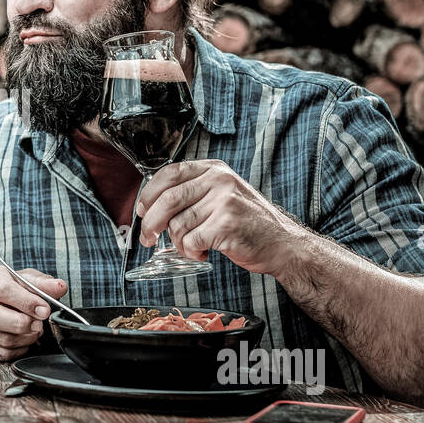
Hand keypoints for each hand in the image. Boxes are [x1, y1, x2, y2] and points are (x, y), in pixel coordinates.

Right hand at [0, 266, 65, 360]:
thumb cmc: (12, 288)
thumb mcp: (28, 279)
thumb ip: (43, 284)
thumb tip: (59, 287)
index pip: (3, 290)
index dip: (26, 302)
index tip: (44, 310)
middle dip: (22, 324)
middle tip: (39, 324)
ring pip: (1, 338)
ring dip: (26, 338)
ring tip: (34, 330)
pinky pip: (1, 354)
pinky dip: (19, 350)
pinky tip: (24, 340)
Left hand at [136, 159, 307, 276]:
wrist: (282, 244)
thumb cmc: (248, 223)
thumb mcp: (222, 194)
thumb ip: (193, 193)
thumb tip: (151, 206)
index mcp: (215, 170)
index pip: (170, 174)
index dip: (149, 193)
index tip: (141, 209)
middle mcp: (219, 181)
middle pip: (167, 200)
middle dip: (150, 223)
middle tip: (147, 238)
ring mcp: (224, 202)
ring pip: (177, 225)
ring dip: (179, 243)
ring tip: (194, 247)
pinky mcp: (226, 225)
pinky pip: (190, 242)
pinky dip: (191, 253)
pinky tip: (203, 253)